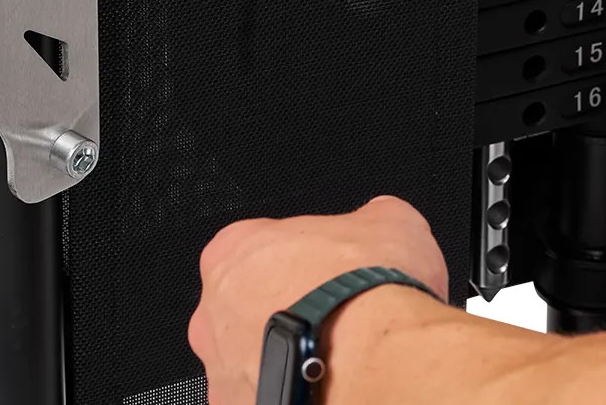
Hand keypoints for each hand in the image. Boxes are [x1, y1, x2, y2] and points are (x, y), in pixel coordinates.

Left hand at [189, 197, 447, 404]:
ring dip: (286, 350)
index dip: (300, 253)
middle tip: (331, 308)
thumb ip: (369, 218)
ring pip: (251, 355)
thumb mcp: (391, 220)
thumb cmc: (367, 291)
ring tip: (336, 351)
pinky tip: (328, 381)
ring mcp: (221, 369)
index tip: (327, 262)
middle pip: (246, 301)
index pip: (260, 243)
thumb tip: (379, 222)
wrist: (374, 363)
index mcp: (237, 248)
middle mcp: (213, 310)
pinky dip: (292, 388)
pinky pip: (265, 394)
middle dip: (286, 304)